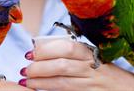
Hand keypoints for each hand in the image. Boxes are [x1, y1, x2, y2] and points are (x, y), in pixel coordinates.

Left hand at [19, 39, 133, 90]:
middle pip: (64, 63)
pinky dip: (51, 90)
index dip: (47, 49)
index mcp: (92, 53)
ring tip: (26, 80)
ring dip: (41, 80)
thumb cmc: (107, 72)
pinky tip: (39, 89)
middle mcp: (93, 67)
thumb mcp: (94, 58)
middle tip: (25, 68)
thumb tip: (42, 49)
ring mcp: (92, 83)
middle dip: (41, 65)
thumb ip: (74, 54)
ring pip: (63, 80)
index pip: (68, 47)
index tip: (31, 52)